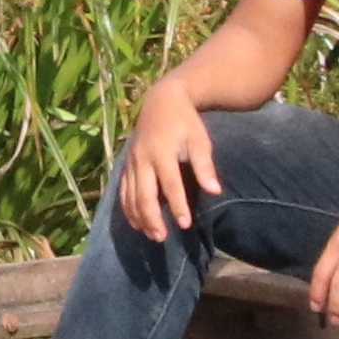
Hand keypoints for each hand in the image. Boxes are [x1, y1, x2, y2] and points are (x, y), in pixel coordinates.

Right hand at [113, 88, 223, 241]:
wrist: (161, 100)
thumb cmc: (185, 122)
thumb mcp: (199, 140)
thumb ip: (204, 166)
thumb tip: (215, 191)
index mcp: (162, 152)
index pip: (170, 185)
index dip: (177, 206)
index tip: (185, 224)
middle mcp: (142, 159)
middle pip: (144, 194)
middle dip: (152, 218)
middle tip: (162, 238)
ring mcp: (131, 162)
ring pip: (130, 195)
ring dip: (140, 217)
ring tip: (152, 235)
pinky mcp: (126, 164)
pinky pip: (123, 190)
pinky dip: (128, 208)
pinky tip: (136, 223)